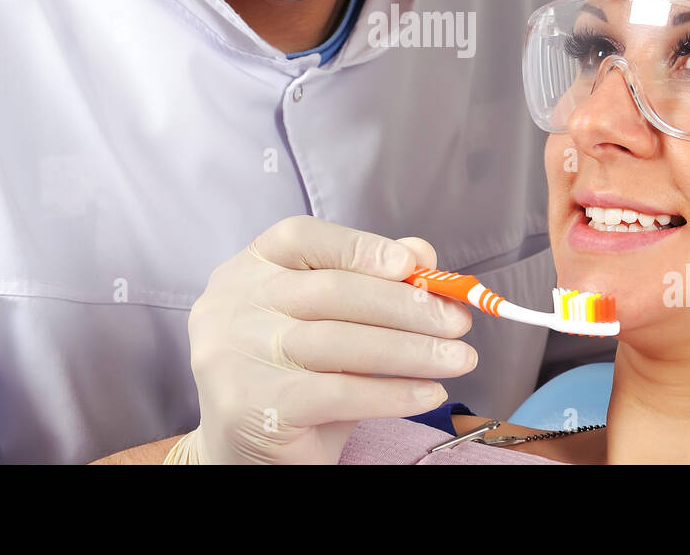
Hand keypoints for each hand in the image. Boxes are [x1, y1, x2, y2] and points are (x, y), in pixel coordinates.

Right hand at [171, 216, 476, 463]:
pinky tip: (428, 393)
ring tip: (459, 359)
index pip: (299, 238)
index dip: (359, 246)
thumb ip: (369, 282)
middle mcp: (230, 305)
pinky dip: (392, 392)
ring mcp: (233, 355)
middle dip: (406, 306)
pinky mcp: (252, 405)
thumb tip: (423, 252)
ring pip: (341, 342)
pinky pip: (338, 392)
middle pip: (330, 291)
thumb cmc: (295, 377)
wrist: (247, 451)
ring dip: (412, 350)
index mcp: (247, 270)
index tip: (412, 264)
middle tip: (458, 322)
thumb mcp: (332, 324)